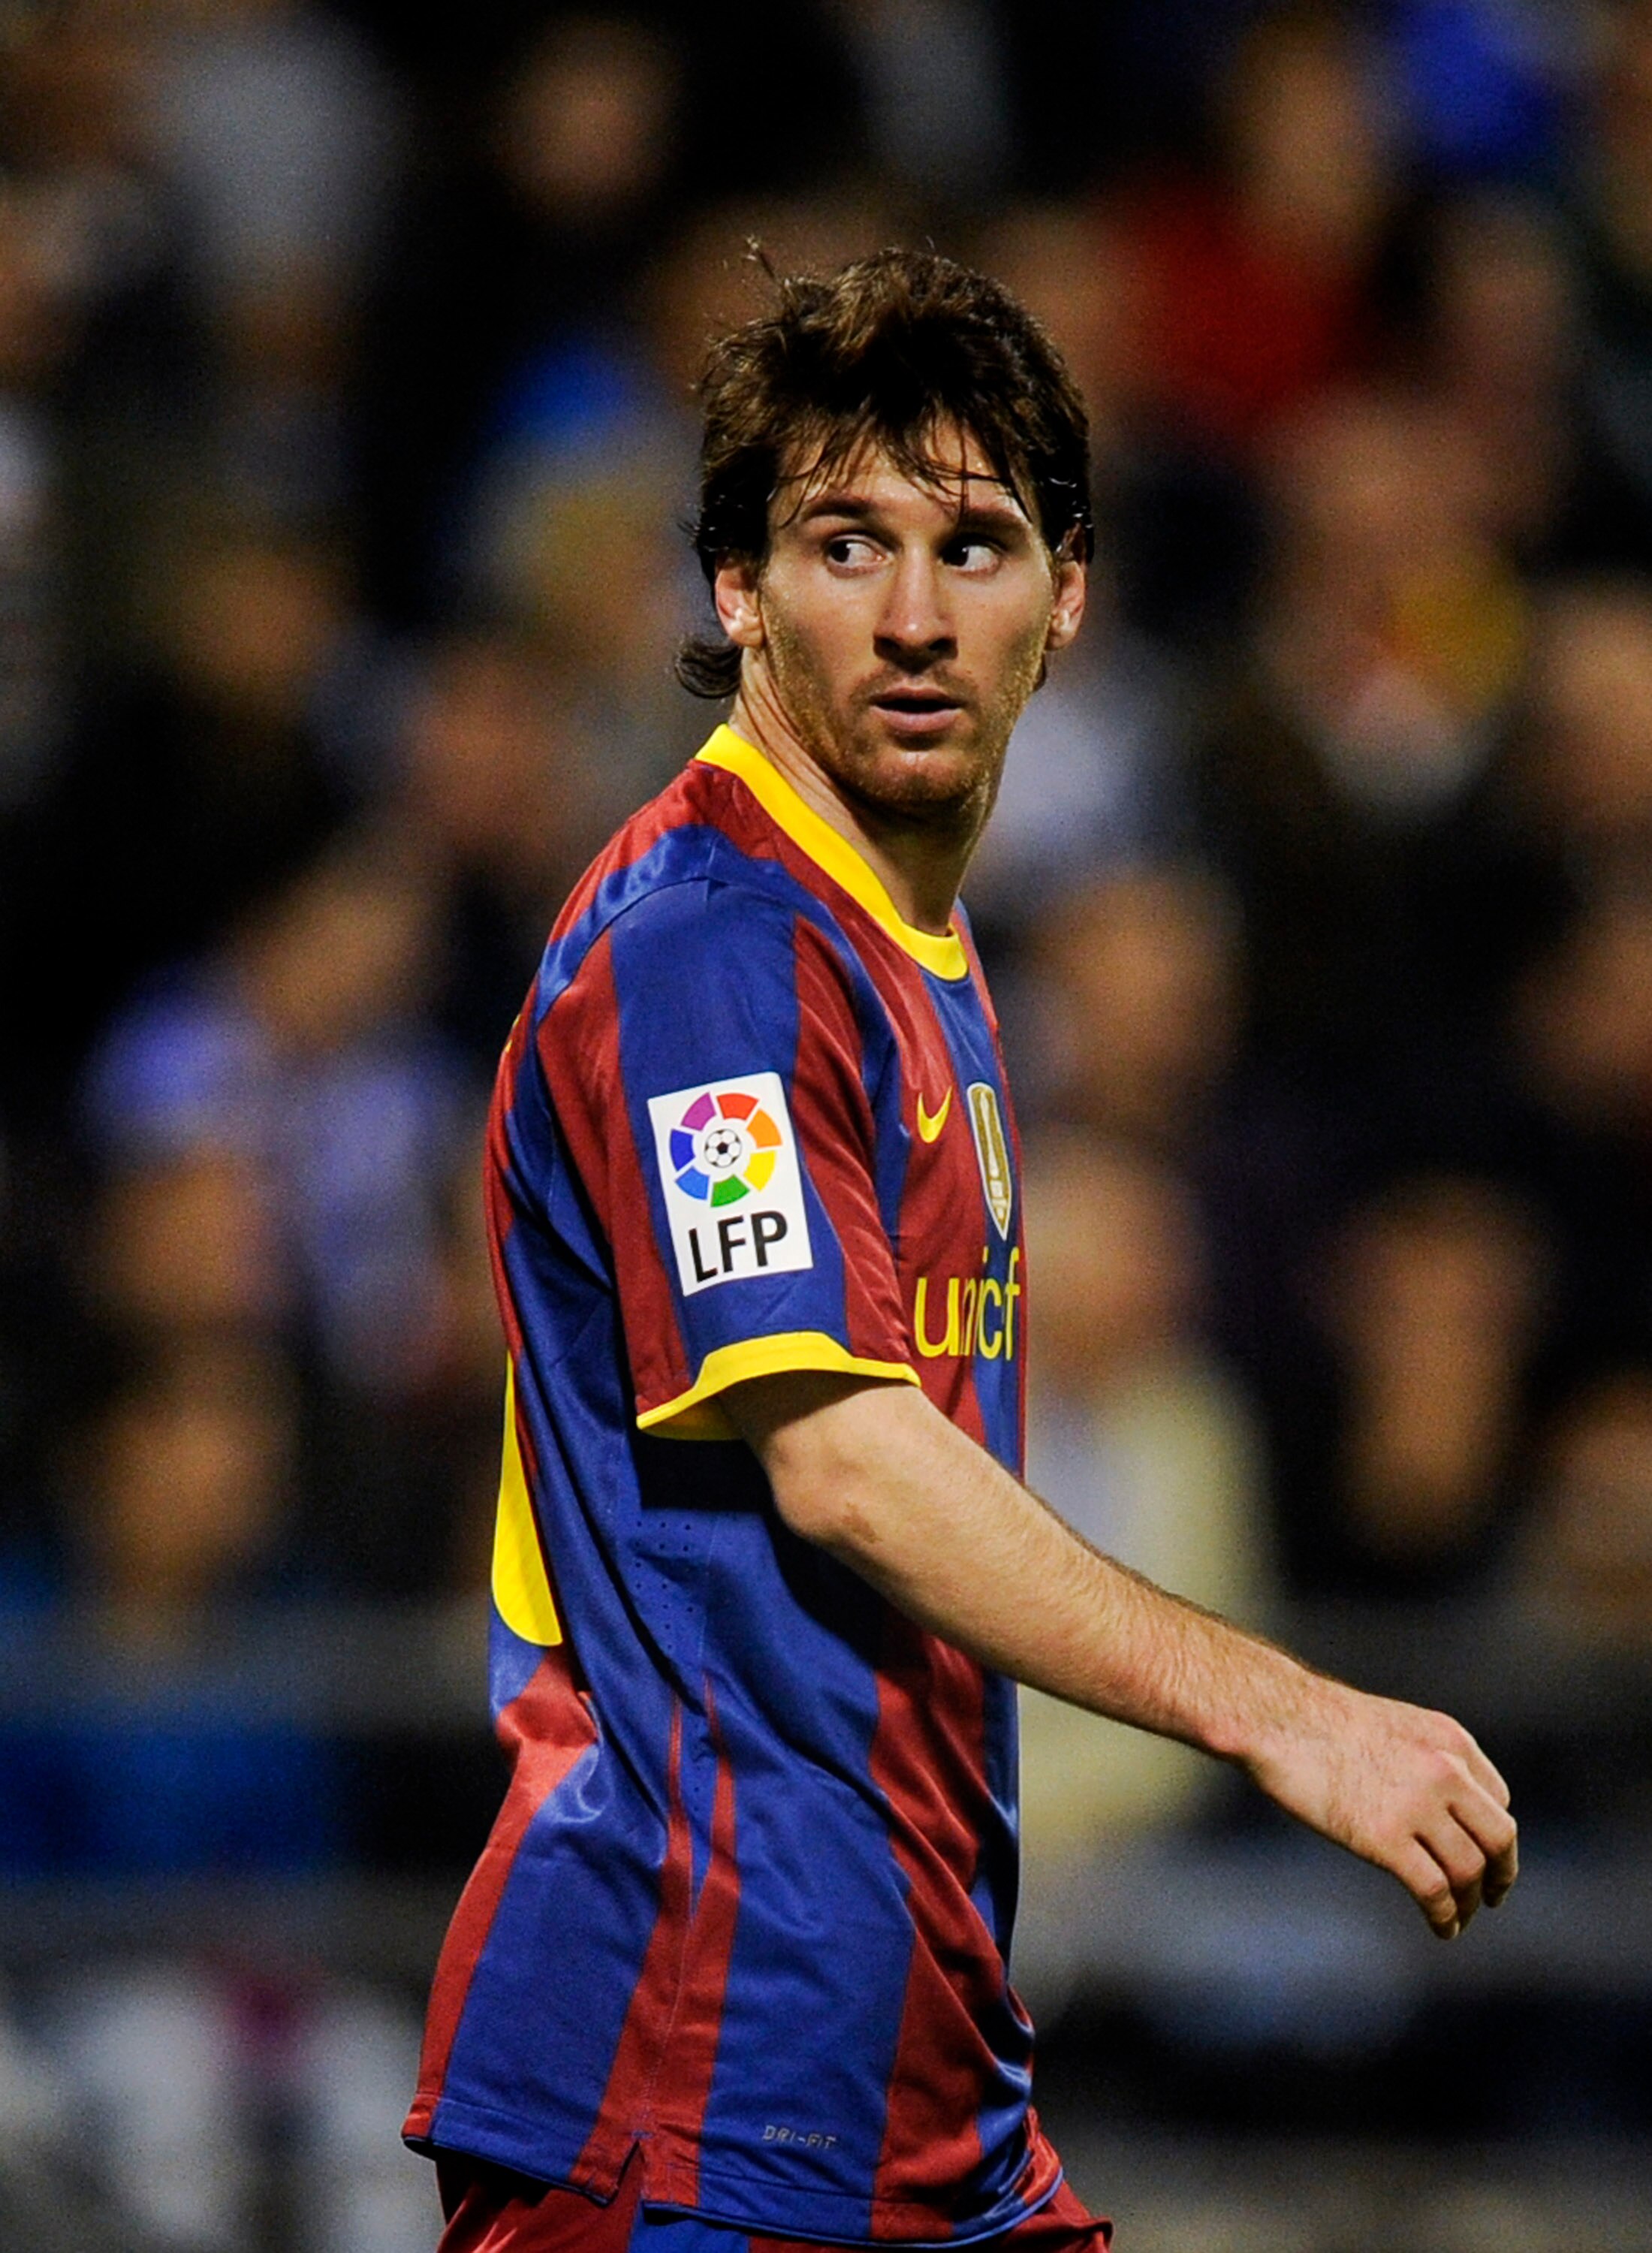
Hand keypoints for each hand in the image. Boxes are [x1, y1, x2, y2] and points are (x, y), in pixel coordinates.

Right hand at [1246, 1680, 1517, 1938]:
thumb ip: (1422, 1759)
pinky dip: (1445, 1917)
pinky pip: (1434, 1890)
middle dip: (1500, 1874)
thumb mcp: (1390, 1725)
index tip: (1480, 1854)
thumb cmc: (1316, 1721)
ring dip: (1470, 1903)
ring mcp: (1417, 1805)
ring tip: (1458, 1919)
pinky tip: (1442, 1929)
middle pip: (1499, 1838)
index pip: (1497, 1798)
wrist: (1275, 1717)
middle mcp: (1446, 1771)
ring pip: (1469, 1870)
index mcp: (1449, 1739)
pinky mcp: (1385, 1838)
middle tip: (1492, 1897)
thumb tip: (1433, 1806)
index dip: (1490, 1834)